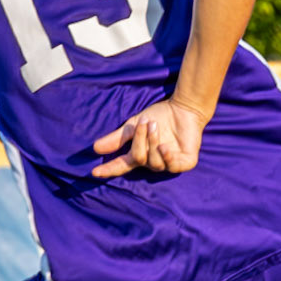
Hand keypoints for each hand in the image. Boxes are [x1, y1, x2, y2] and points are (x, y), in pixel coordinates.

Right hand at [92, 97, 207, 177]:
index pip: (122, 165)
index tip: (95, 172)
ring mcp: (170, 163)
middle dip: (139, 141)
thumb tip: (95, 148)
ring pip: (155, 163)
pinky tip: (165, 146)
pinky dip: (167, 157)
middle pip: (139, 159)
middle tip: (144, 123)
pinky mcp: (185, 162)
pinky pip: (174, 167)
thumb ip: (117, 138)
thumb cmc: (159, 116)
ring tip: (155, 126)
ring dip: (152, 143)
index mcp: (139, 155)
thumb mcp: (133, 125)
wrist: (184, 108)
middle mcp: (153, 162)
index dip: (109, 169)